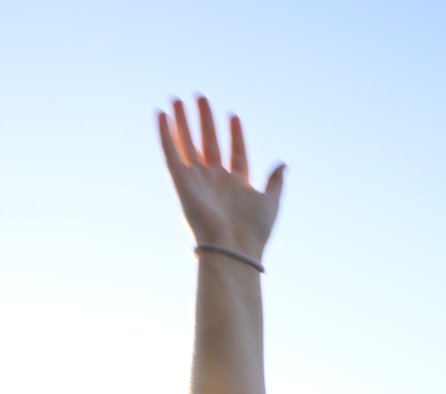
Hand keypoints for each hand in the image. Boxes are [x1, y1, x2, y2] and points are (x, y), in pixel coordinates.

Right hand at [159, 96, 284, 255]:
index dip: (235, 135)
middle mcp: (215, 181)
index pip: (235, 153)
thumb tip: (283, 164)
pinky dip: (164, 134)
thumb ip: (275, 182)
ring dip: (182, 122)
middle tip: (200, 97)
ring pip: (187, 144)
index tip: (233, 116)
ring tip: (177, 99)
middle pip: (208, 143)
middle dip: (205, 120)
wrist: (233, 245)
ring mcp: (197, 180)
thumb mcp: (271, 201)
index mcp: (237, 184)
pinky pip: (170, 154)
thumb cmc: (254, 229)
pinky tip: (161, 115)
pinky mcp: (180, 182)